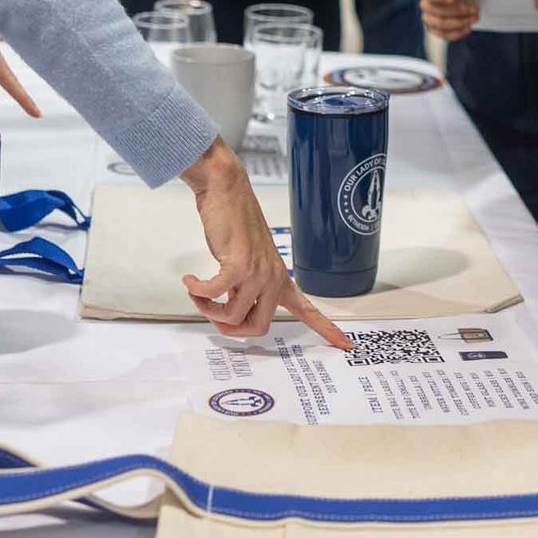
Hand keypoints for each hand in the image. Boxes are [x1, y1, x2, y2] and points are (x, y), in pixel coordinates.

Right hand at [179, 139, 351, 348]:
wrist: (227, 190)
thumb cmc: (234, 224)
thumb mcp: (246, 262)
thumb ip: (245, 289)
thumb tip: (228, 314)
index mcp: (280, 279)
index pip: (308, 310)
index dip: (327, 330)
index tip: (347, 347)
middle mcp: (273, 278)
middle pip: (256, 328)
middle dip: (230, 330)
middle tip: (212, 314)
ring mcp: (257, 273)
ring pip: (231, 317)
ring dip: (206, 309)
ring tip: (198, 291)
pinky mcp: (238, 265)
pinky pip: (213, 295)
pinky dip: (197, 292)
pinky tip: (190, 280)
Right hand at [420, 0, 479, 40]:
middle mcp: (425, 4)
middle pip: (439, 10)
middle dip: (459, 10)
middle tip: (475, 9)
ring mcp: (427, 19)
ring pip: (441, 23)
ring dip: (460, 22)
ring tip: (474, 18)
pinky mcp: (433, 30)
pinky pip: (444, 34)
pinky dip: (457, 32)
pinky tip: (468, 28)